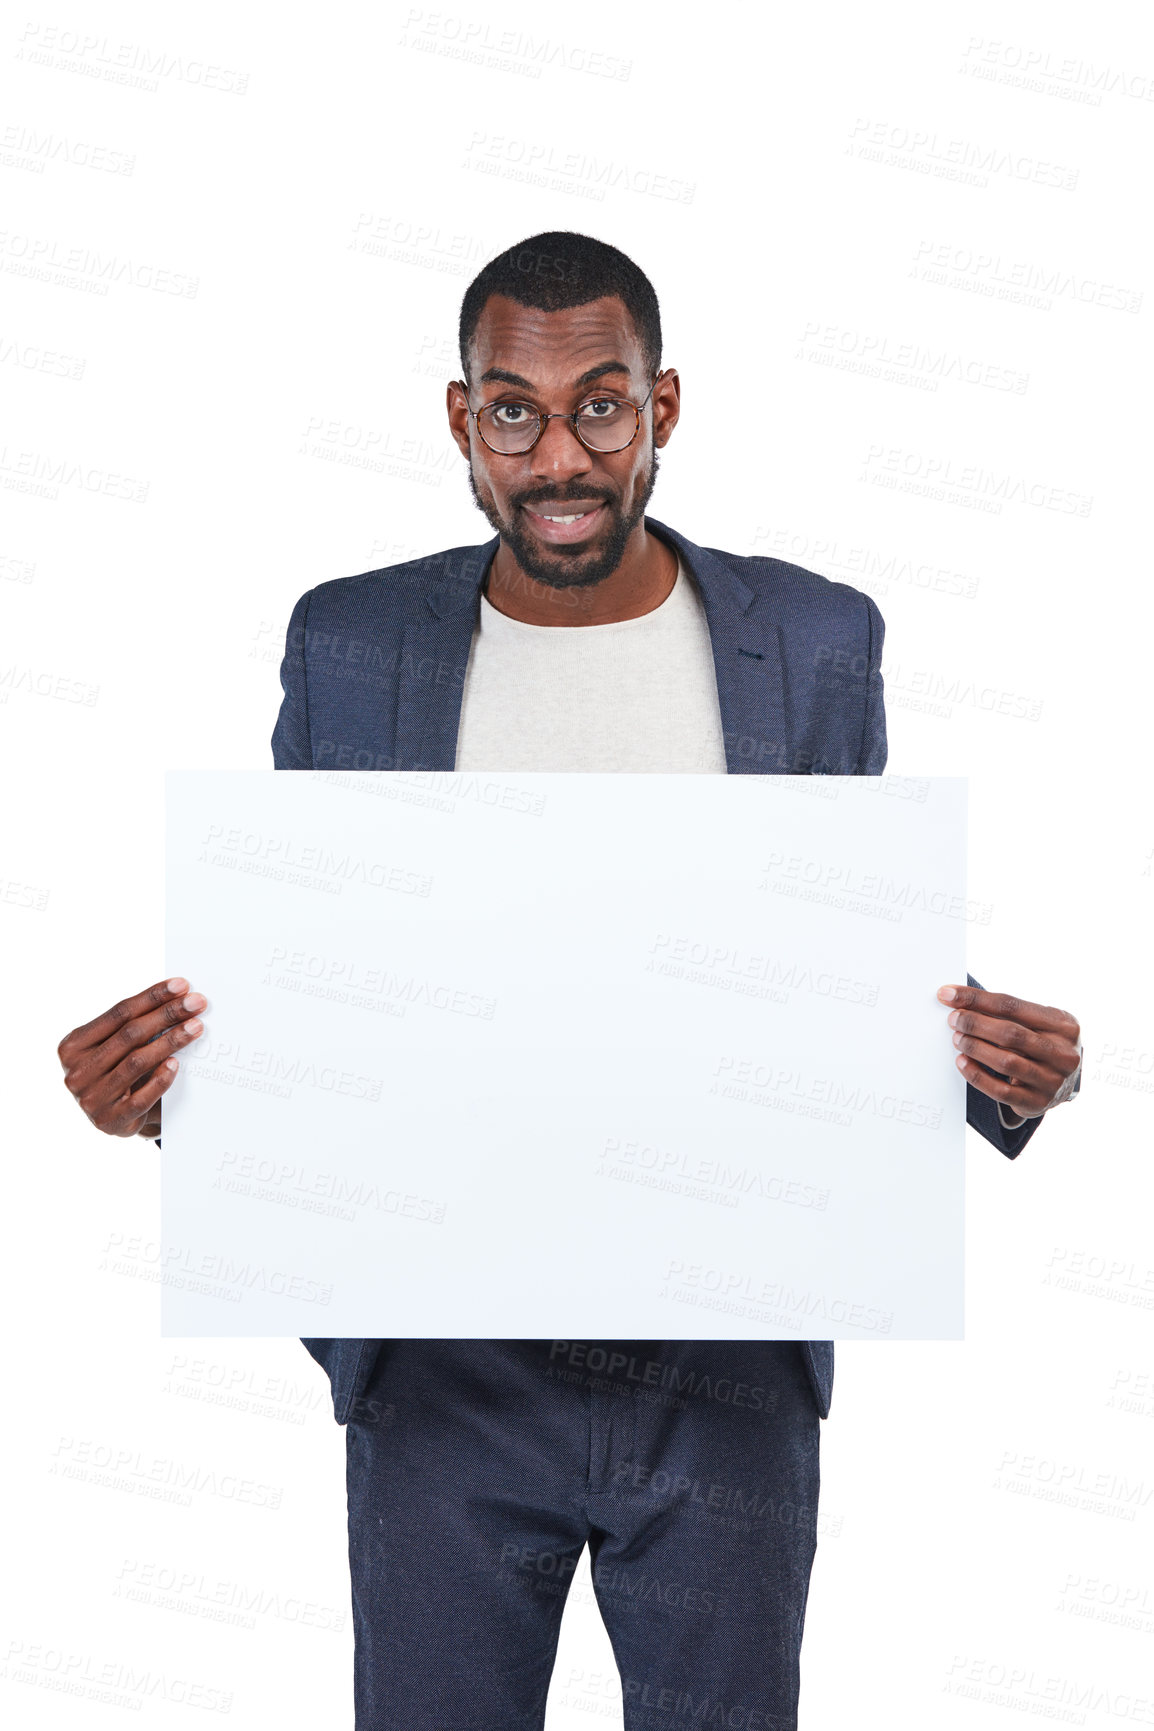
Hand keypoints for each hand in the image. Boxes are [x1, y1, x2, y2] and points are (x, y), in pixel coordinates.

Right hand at [57, 978, 206, 1139]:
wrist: (112, 1119)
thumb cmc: (115, 1072)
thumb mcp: (111, 1048)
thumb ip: (129, 1027)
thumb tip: (176, 997)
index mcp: (72, 1046)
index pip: (119, 1012)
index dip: (152, 997)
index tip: (181, 986)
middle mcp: (77, 1072)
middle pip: (130, 1034)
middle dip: (167, 1014)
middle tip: (196, 1003)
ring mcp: (91, 1098)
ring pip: (137, 1062)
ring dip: (171, 1041)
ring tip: (196, 1027)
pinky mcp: (110, 1120)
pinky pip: (141, 1097)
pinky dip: (161, 1079)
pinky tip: (177, 1064)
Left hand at [937, 984, 1080, 1119]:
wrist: (1066, 1082)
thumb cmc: (1044, 1044)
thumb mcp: (1040, 1023)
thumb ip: (1009, 1012)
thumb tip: (962, 1000)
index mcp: (1063, 1025)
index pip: (1012, 1006)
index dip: (976, 999)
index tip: (948, 994)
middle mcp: (1063, 1053)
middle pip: (1010, 1034)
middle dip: (974, 1024)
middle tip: (953, 1019)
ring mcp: (1052, 1080)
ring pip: (1006, 1062)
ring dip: (975, 1048)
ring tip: (958, 1039)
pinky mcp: (1037, 1102)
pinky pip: (1000, 1091)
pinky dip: (976, 1076)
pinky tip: (962, 1063)